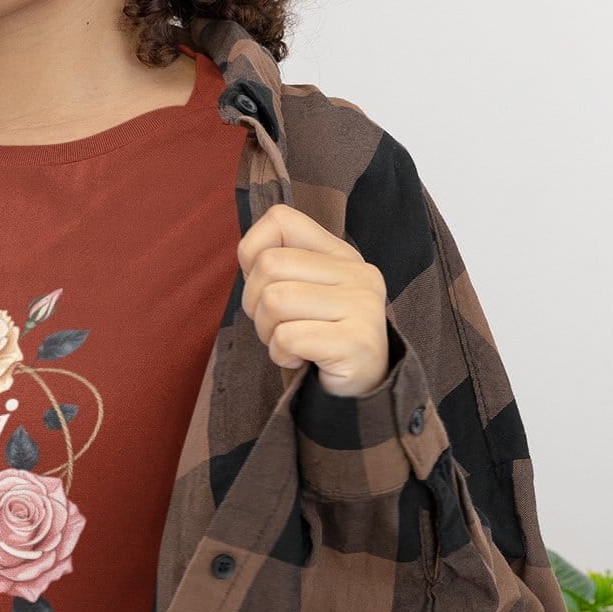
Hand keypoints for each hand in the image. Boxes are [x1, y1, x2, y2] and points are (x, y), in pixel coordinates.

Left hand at [236, 205, 390, 398]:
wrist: (358, 392)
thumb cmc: (319, 341)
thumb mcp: (302, 293)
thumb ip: (280, 267)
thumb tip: (250, 254)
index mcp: (340, 254)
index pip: (280, 219)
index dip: (252, 252)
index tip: (264, 286)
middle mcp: (357, 273)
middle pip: (269, 265)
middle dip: (255, 303)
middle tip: (276, 327)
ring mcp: (362, 305)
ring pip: (275, 300)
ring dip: (268, 332)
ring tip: (290, 344)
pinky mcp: (356, 341)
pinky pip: (289, 337)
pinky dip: (281, 354)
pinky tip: (301, 360)